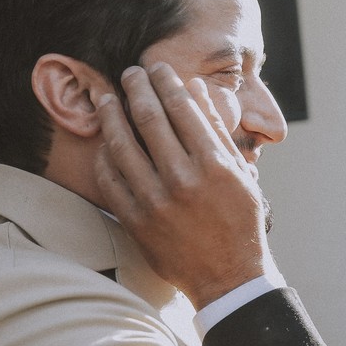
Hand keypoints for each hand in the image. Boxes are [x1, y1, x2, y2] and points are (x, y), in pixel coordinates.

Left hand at [95, 63, 274, 309]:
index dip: (165, 81)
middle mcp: (183, 179)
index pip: (183, 108)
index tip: (157, 68)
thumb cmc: (240, 221)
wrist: (228, 277)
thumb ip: (218, 130)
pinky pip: (110, 180)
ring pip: (122, 144)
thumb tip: (195, 90)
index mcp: (214, 164)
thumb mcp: (241, 174)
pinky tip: (104, 141)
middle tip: (128, 72)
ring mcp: (156, 201)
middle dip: (135, 87)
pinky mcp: (136, 221)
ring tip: (105, 98)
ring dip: (110, 114)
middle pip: (149, 118)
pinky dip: (104, 156)